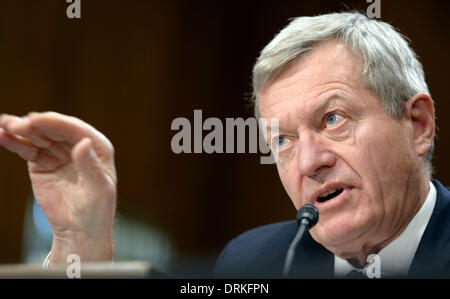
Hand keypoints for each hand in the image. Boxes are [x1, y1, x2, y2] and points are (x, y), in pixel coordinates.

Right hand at [0, 112, 116, 263]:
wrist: (79, 230)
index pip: (75, 129)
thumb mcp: (99, 190)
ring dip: (21, 130)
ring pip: (39, 137)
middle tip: (15, 125)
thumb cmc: (96, 211)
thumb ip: (90, 166)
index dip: (55, 123)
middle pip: (55, 130)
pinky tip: (2, 135)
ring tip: (4, 125)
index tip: (34, 120)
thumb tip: (83, 142)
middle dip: (35, 125)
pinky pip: (28, 149)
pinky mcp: (42, 162)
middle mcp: (79, 145)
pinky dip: (15, 142)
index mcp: (98, 147)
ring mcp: (59, 152)